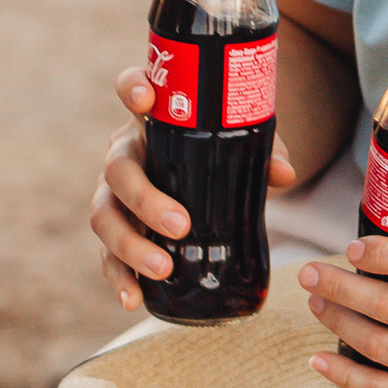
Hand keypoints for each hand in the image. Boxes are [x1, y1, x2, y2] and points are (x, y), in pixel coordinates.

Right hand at [93, 65, 301, 309]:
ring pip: (104, 216)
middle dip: (145, 199)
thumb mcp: (247, 143)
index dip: (132, 88)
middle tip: (180, 225)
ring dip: (129, 245)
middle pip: (118, 172)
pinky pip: (106, 256)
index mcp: (151, 120)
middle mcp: (125, 154)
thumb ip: (265, 151)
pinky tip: (134, 300)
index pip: (132, 89)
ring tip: (162, 268)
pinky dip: (119, 278)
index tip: (144, 98)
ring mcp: (114, 194)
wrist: (209, 174)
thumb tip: (283, 173)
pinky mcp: (116, 230)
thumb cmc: (225, 149)